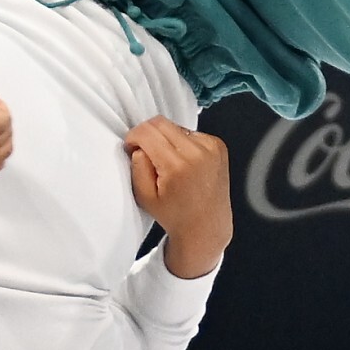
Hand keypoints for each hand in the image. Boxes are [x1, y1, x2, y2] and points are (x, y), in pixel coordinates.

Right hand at [124, 118, 232, 279]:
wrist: (207, 226)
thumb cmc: (177, 216)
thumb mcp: (145, 197)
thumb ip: (137, 167)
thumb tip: (139, 146)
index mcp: (177, 166)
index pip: (147, 131)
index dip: (133, 137)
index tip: (132, 146)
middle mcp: (197, 152)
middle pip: (161, 123)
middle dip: (148, 134)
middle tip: (146, 154)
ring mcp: (211, 147)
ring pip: (175, 126)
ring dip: (166, 139)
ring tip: (168, 163)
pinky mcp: (218, 145)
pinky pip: (191, 133)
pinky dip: (182, 143)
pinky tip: (184, 163)